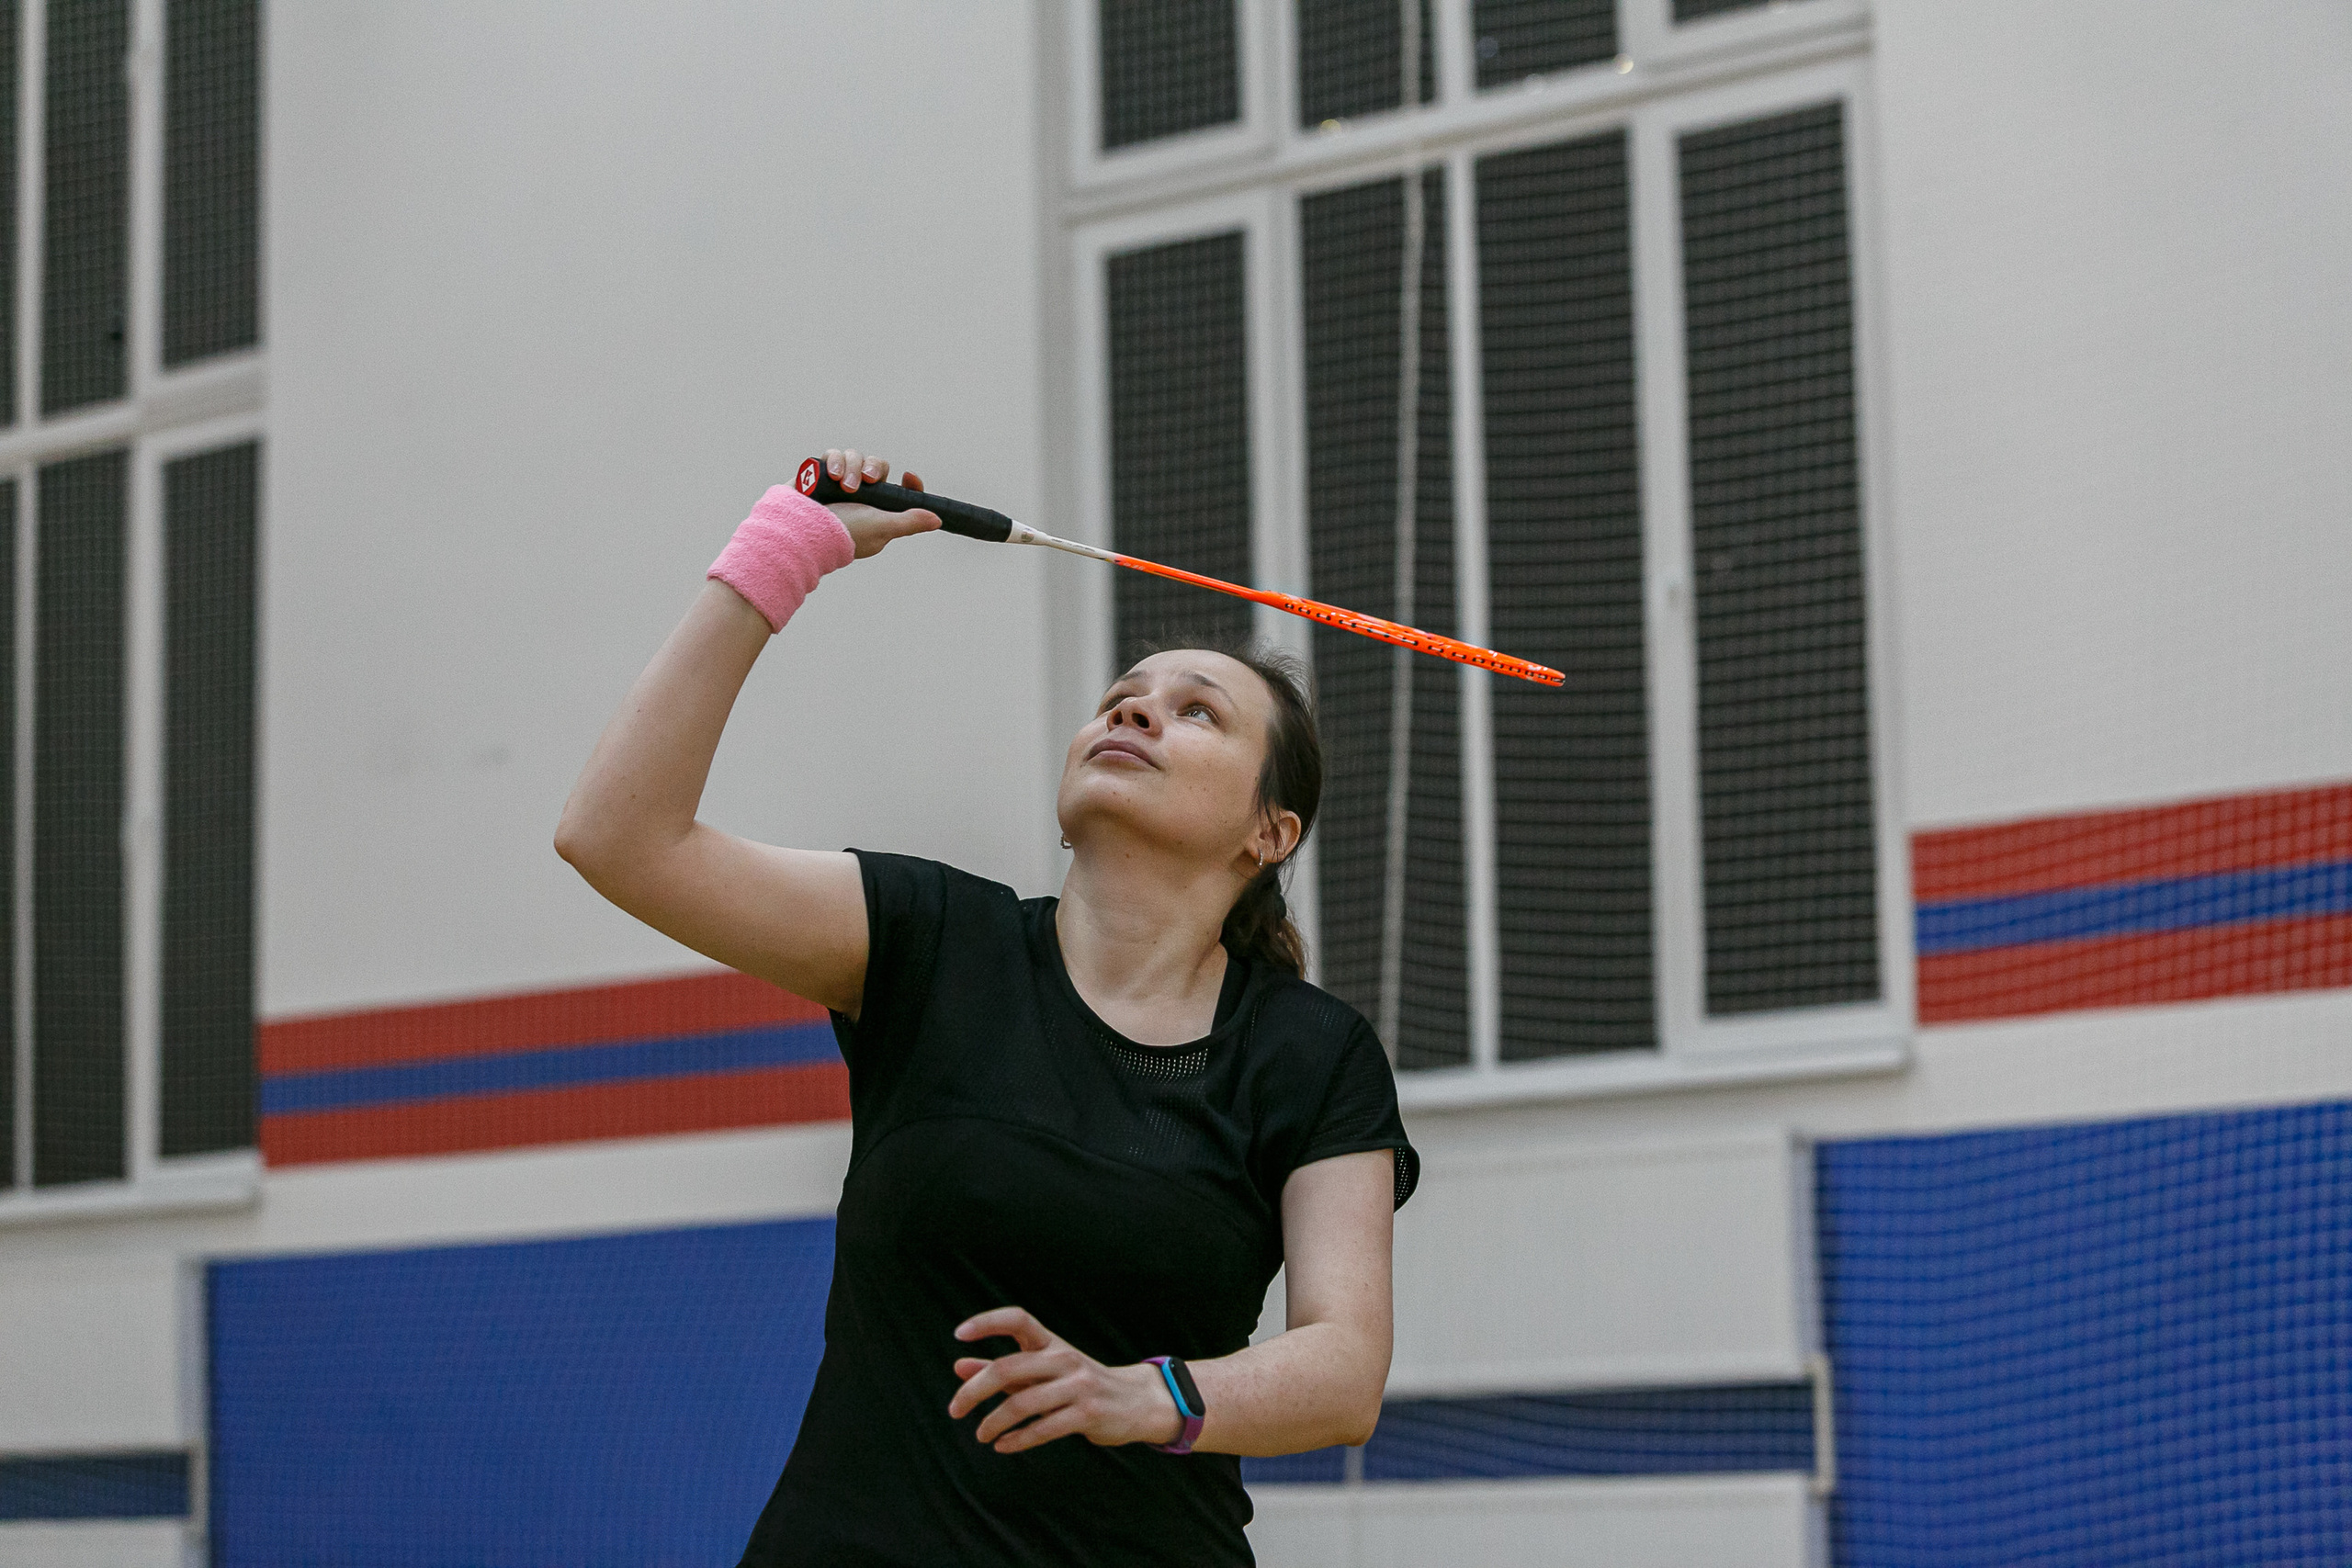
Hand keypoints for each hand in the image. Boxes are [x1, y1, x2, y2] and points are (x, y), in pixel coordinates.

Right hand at [820, 447, 940, 560]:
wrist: (803, 531)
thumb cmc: (844, 534)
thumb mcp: (883, 528)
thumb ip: (909, 521)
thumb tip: (937, 519)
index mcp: (877, 508)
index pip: (897, 489)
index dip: (907, 483)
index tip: (909, 477)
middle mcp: (859, 494)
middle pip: (875, 466)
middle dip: (873, 468)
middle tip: (866, 480)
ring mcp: (838, 484)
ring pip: (854, 457)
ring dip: (851, 466)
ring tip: (844, 485)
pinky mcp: (820, 476)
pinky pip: (832, 455)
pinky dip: (833, 461)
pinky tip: (831, 475)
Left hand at [948, 1307, 1183, 1454]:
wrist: (1136, 1402)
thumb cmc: (1079, 1385)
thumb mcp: (1043, 1371)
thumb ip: (1003, 1370)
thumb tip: (959, 1367)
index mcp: (1051, 1343)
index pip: (1018, 1319)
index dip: (987, 1322)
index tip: (958, 1334)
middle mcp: (1064, 1358)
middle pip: (1009, 1367)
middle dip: (975, 1390)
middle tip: (955, 1409)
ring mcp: (1078, 1386)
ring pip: (1023, 1403)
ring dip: (994, 1422)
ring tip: (981, 1434)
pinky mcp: (1088, 1414)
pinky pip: (1043, 1429)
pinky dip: (1017, 1440)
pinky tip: (1002, 1446)